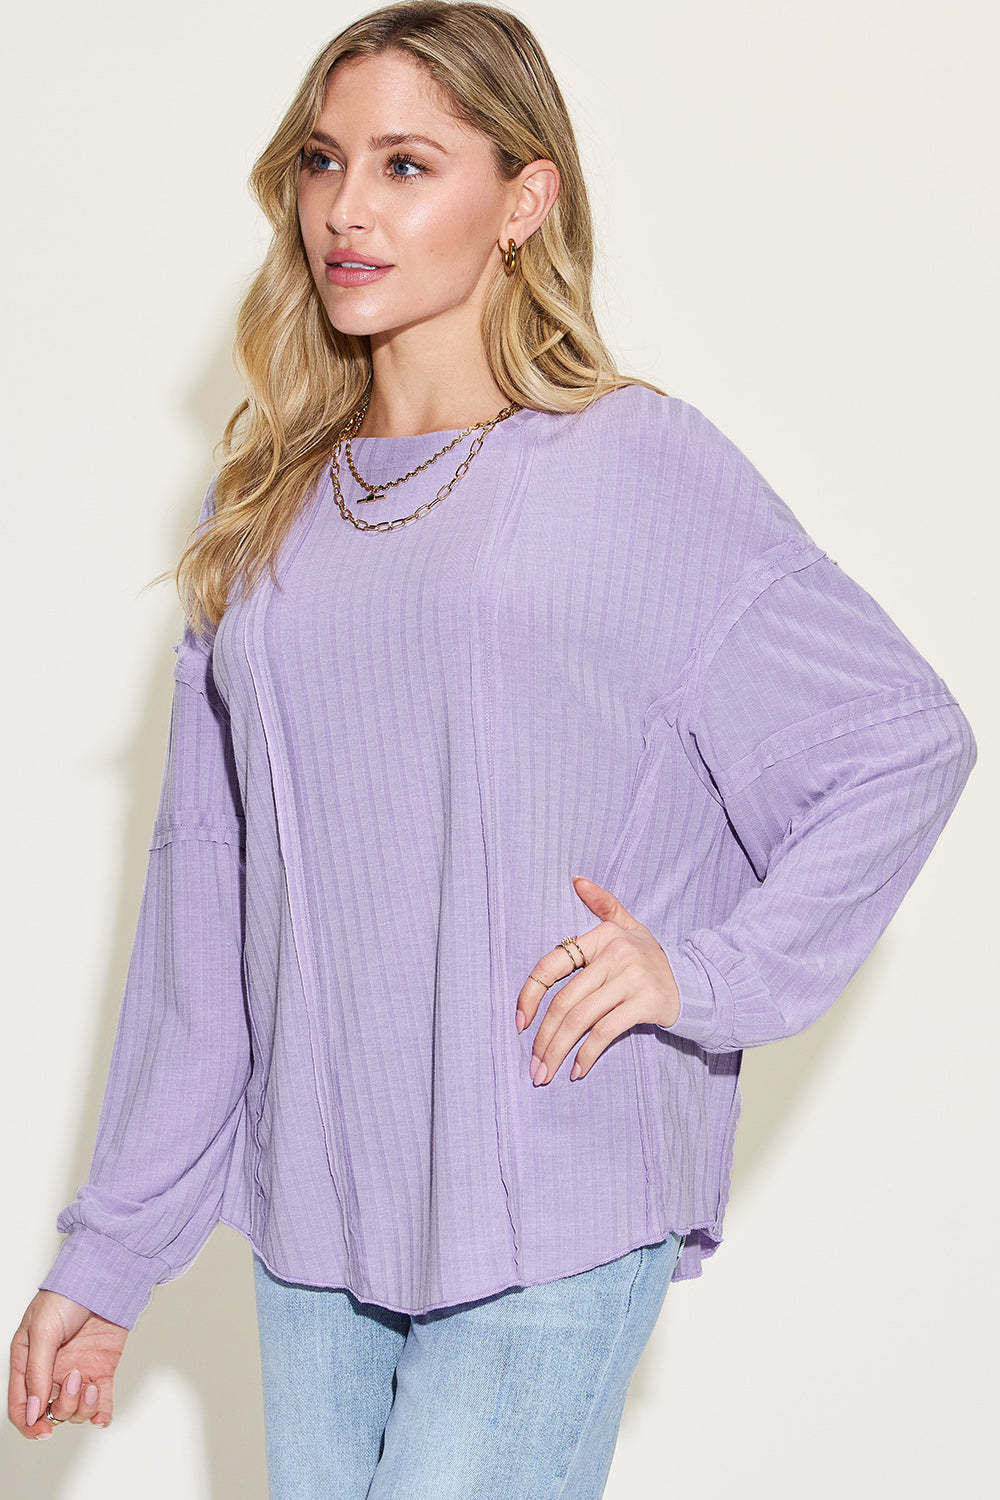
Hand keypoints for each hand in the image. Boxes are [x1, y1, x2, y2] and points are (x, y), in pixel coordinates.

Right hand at [8, 1290, 127, 1439]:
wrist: (104, 1277)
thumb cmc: (66, 1295)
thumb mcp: (43, 1331)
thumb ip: (37, 1372)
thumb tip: (34, 1412)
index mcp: (28, 1362)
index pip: (22, 1404)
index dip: (29, 1423)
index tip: (44, 1431)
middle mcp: (51, 1371)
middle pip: (51, 1411)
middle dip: (63, 1406)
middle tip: (75, 1380)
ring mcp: (77, 1371)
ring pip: (76, 1410)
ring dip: (83, 1406)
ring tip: (90, 1383)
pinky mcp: (101, 1369)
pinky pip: (101, 1402)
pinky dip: (102, 1413)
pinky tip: (103, 1416)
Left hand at [515, 875, 680, 1084]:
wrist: (695, 982)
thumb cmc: (650, 957)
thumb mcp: (628, 925)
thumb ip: (602, 904)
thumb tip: (576, 879)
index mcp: (602, 937)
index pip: (552, 964)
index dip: (529, 995)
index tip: (519, 1023)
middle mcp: (615, 954)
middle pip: (565, 1001)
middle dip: (544, 1038)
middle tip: (533, 1066)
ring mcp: (631, 979)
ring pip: (581, 1019)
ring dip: (558, 1050)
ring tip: (545, 1073)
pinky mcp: (645, 1003)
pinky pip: (605, 1032)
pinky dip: (587, 1055)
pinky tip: (577, 1070)